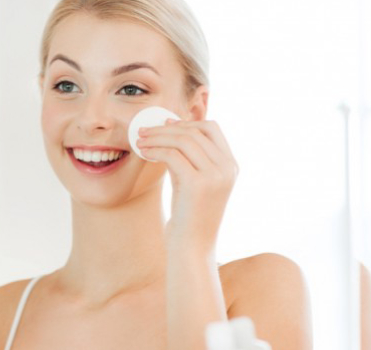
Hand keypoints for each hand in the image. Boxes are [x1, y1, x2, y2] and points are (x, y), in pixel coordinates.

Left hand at [136, 119, 237, 247]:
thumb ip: (189, 157)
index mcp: (231, 165)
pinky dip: (155, 150)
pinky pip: (172, 155)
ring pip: (183, 140)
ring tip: (140, 141)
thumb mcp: (193, 180)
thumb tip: (171, 129)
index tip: (164, 124)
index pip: (211, 128)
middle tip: (144, 131)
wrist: (191, 247)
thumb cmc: (188, 214)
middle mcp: (227, 168)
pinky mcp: (198, 184)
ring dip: (158, 137)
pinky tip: (144, 153)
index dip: (186, 122)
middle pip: (195, 131)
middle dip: (166, 128)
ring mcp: (215, 175)